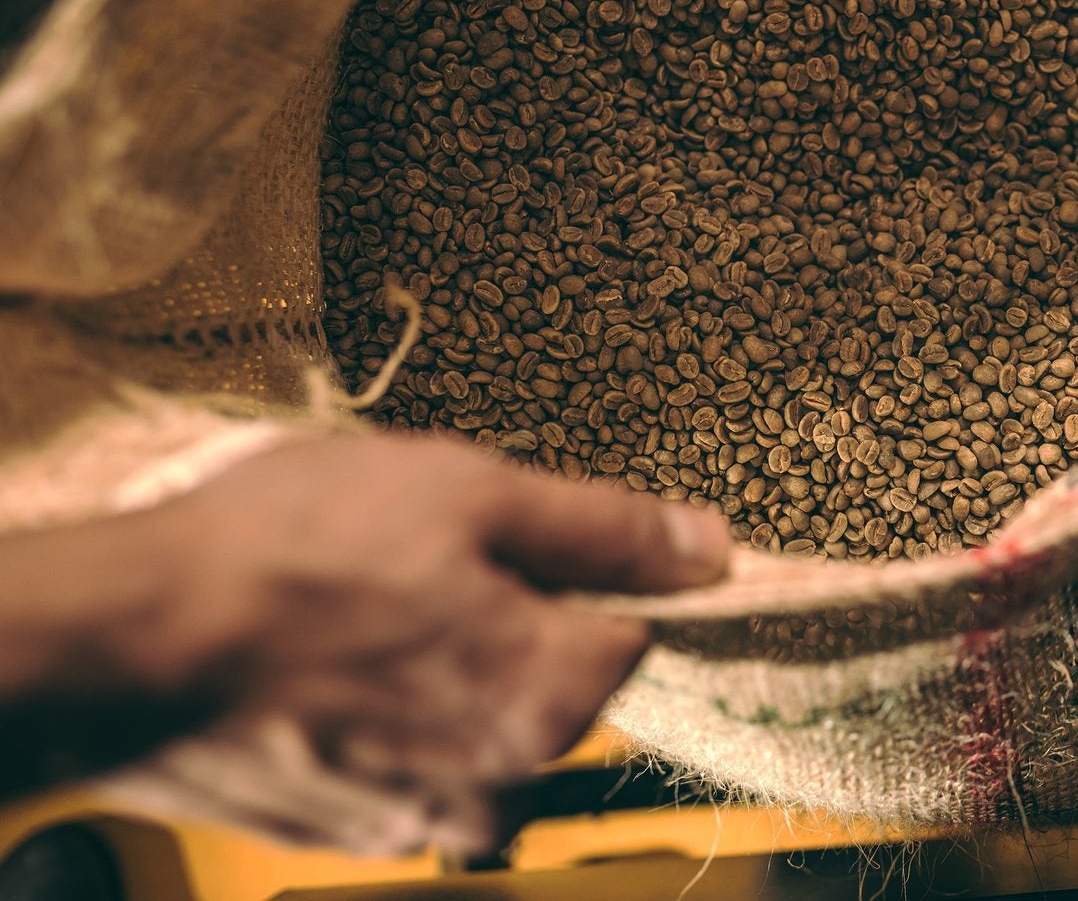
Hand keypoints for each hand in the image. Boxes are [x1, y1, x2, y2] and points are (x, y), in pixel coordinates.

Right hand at [0, 431, 728, 851]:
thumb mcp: (473, 494)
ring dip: (438, 662)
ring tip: (354, 605)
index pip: (635, 630)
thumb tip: (712, 549)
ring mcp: (421, 816)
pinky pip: (405, 752)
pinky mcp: (351, 828)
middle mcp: (503, 781)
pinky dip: (380, 708)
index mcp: (554, 700)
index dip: (582, 570)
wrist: (119, 643)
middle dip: (505, 614)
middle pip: (553, 678)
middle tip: (414, 559)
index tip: (518, 540)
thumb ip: (607, 530)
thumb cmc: (292, 553)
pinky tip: (321, 657)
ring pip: (475, 714)